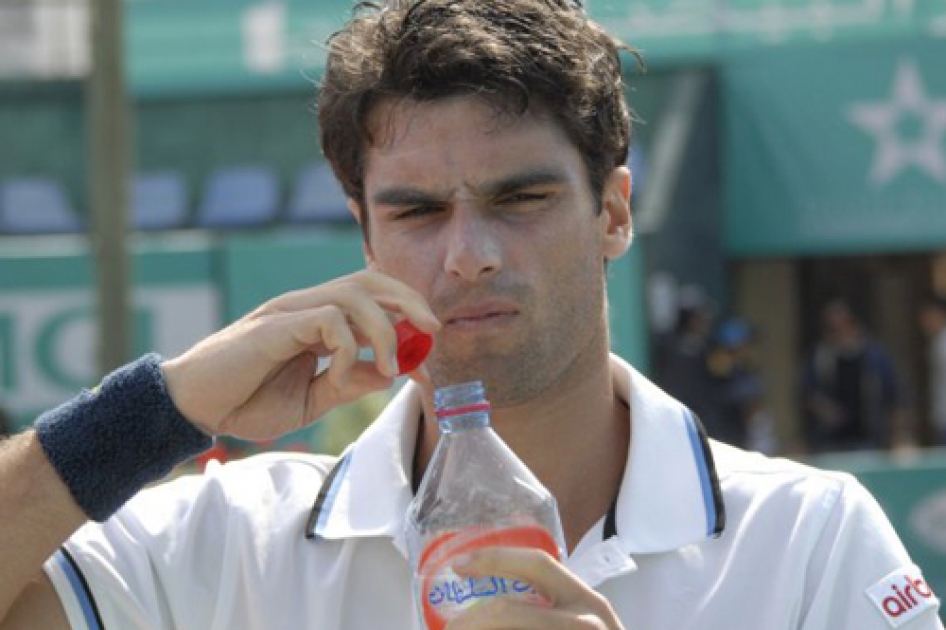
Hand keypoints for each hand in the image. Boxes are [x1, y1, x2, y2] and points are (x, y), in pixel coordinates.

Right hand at [160, 271, 439, 440]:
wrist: (193, 408)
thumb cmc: (245, 403)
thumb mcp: (310, 400)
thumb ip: (348, 384)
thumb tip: (389, 374)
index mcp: (316, 320)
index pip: (372, 297)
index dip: (406, 314)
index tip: (428, 349)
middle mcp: (306, 306)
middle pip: (369, 280)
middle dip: (409, 300)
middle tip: (433, 330)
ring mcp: (290, 310)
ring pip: (355, 293)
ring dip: (383, 329)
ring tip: (390, 367)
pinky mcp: (275, 324)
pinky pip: (328, 319)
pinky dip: (347, 348)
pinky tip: (338, 378)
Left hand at [448, 547, 624, 629]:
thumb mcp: (585, 624)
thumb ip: (550, 611)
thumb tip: (486, 611)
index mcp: (588, 602)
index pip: (537, 564)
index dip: (495, 559)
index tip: (459, 564)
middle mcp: (584, 623)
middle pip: (508, 611)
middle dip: (469, 621)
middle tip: (449, 629)